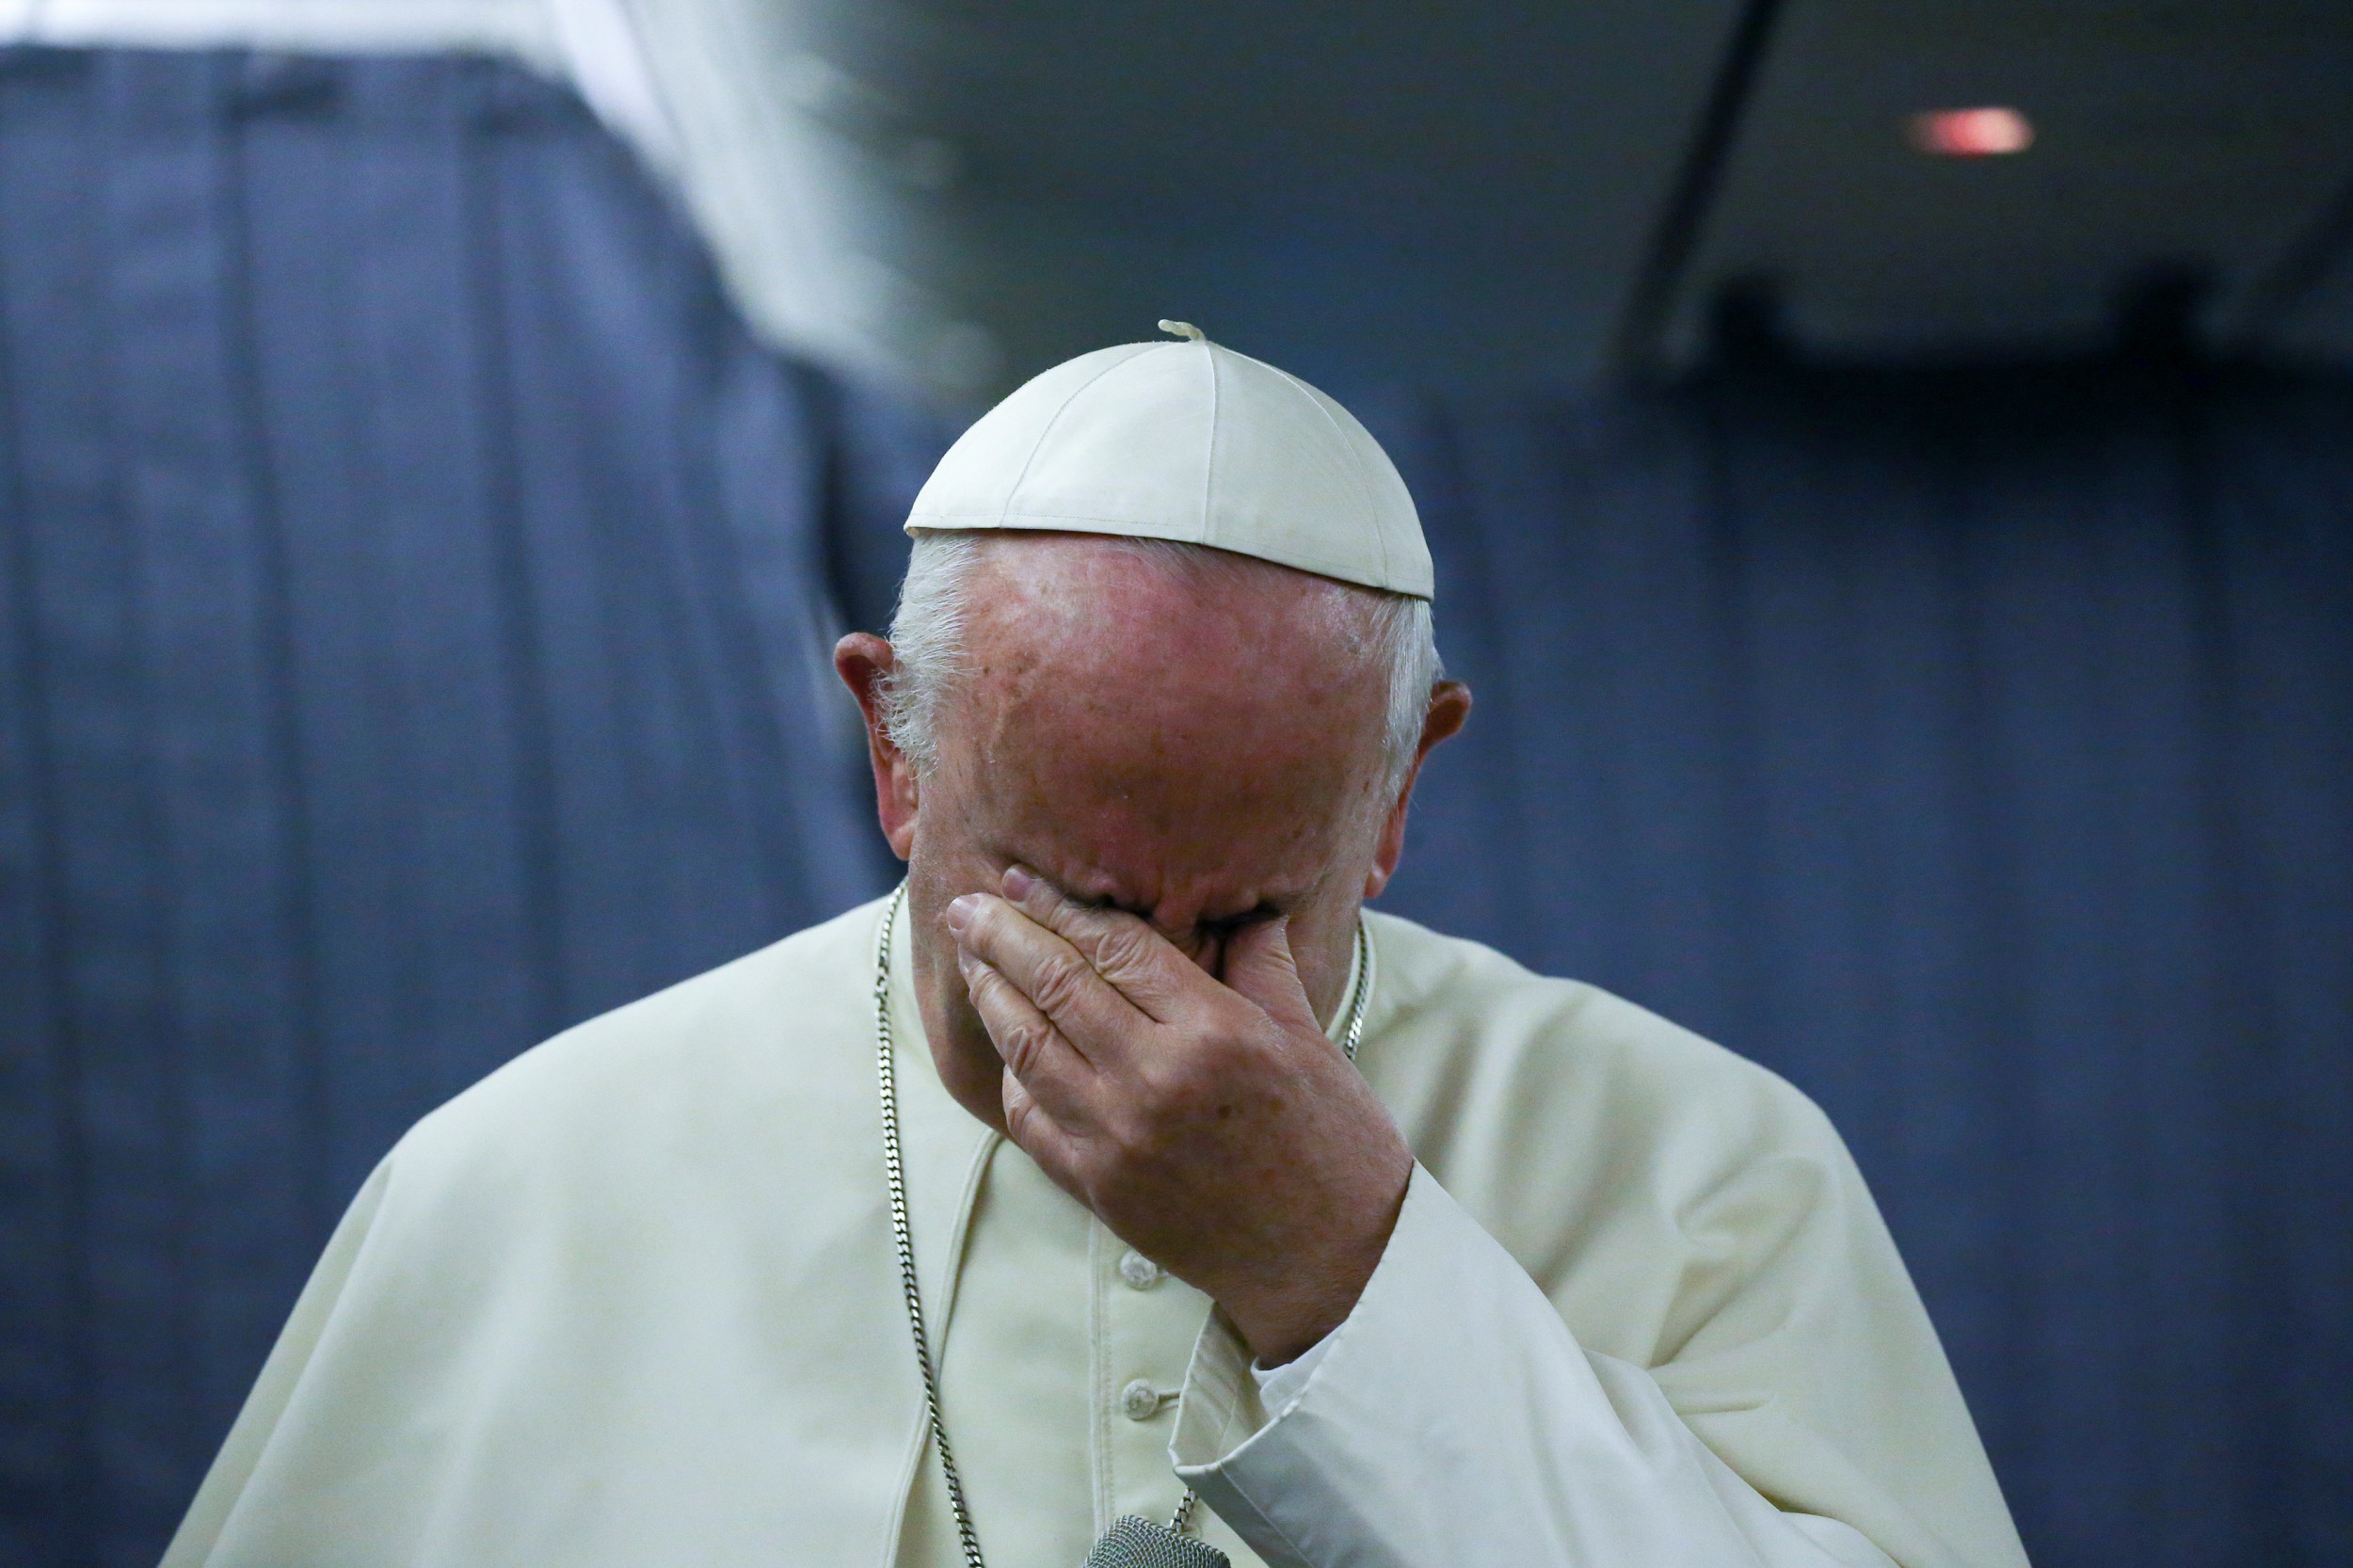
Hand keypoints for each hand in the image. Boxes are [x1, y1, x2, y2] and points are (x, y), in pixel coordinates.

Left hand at [945, 866, 1412, 1364]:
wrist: (1331, 1263)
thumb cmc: (1334, 1144)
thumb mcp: (1308, 1037)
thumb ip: (1262, 964)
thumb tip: (1241, 904)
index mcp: (1215, 1030)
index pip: (1115, 946)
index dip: (1060, 905)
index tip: (1023, 878)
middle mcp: (1155, 1079)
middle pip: (1055, 985)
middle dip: (1001, 937)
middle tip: (966, 905)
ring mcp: (1118, 1137)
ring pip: (1027, 1047)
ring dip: (991, 996)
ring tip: (971, 960)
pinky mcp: (1099, 1187)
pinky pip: (1031, 1118)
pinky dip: (1013, 1075)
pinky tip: (1008, 1047)